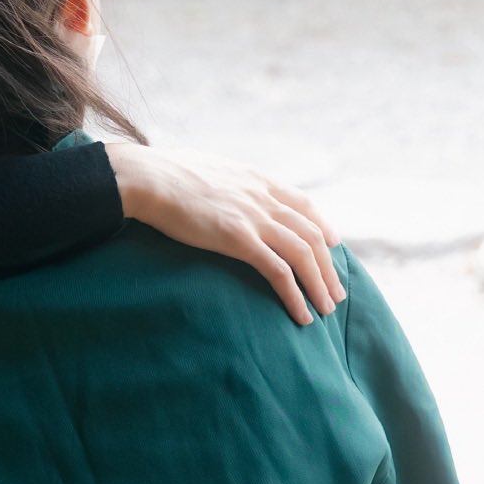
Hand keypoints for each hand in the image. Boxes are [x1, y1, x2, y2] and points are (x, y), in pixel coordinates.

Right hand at [107, 142, 342, 324]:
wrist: (147, 176)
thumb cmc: (164, 173)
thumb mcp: (207, 169)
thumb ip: (224, 182)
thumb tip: (218, 189)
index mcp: (256, 179)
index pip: (304, 203)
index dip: (323, 225)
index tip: (333, 244)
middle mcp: (263, 196)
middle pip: (312, 233)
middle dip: (328, 266)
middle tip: (336, 292)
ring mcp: (253, 217)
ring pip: (303, 254)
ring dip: (319, 284)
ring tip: (326, 309)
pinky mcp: (238, 239)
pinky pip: (279, 272)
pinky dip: (295, 295)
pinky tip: (301, 315)